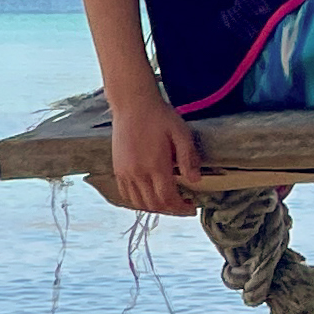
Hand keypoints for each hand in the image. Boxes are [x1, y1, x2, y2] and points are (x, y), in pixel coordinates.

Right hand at [107, 92, 204, 215]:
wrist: (132, 104)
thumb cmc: (159, 116)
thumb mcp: (181, 132)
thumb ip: (188, 157)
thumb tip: (196, 180)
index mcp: (155, 165)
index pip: (168, 198)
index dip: (181, 208)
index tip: (192, 207)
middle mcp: (137, 173)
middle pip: (154, 204)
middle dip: (171, 210)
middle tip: (184, 205)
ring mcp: (125, 172)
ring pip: (139, 203)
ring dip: (156, 207)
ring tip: (169, 201)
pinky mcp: (117, 169)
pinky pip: (126, 194)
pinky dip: (139, 201)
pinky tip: (150, 194)